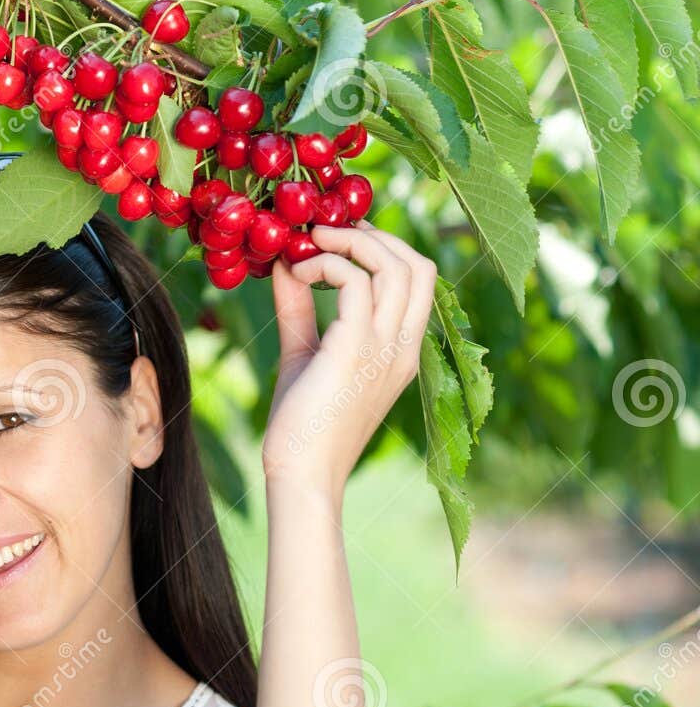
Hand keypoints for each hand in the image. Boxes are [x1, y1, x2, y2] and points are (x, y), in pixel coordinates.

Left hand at [261, 224, 435, 499]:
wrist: (299, 477)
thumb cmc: (301, 426)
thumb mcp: (303, 354)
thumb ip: (300, 310)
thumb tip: (287, 266)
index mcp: (401, 350)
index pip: (419, 280)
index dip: (384, 248)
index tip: (339, 238)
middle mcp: (403, 347)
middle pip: (418, 264)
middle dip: (374, 235)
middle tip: (326, 230)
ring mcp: (385, 348)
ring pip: (395, 265)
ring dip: (350, 242)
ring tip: (309, 244)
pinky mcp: (355, 349)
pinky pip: (354, 282)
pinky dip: (326, 265)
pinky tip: (298, 274)